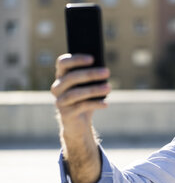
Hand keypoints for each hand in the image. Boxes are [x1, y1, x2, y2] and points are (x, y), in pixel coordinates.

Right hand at [51, 53, 110, 182]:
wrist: (77, 124)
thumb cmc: (84, 100)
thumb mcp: (87, 87)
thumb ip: (91, 77)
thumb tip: (104, 69)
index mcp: (62, 76)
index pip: (63, 63)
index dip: (76, 59)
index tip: (92, 58)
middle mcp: (57, 88)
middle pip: (71, 77)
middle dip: (90, 74)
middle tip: (107, 72)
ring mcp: (60, 101)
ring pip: (76, 93)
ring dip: (94, 89)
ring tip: (109, 88)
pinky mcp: (65, 114)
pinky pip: (81, 107)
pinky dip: (95, 104)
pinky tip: (106, 104)